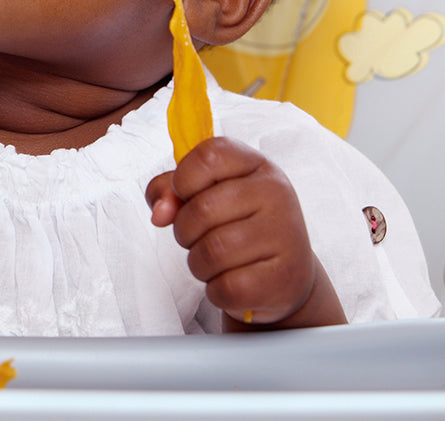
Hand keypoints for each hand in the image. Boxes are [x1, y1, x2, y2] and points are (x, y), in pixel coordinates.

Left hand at [145, 137, 345, 328]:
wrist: (284, 275)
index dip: (183, 180)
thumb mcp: (206, 194)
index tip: (185, 195)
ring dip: (199, 262)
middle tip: (199, 237)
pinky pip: (226, 287)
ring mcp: (284, 235)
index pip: (208, 155)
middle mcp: (276, 194)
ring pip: (211, 252)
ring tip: (215, 260)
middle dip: (185, 230)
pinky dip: (216, 289)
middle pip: (202, 209)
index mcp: (256, 166)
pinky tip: (232, 280)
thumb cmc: (239, 227)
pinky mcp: (282, 278)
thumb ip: (171, 189)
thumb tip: (159, 212)